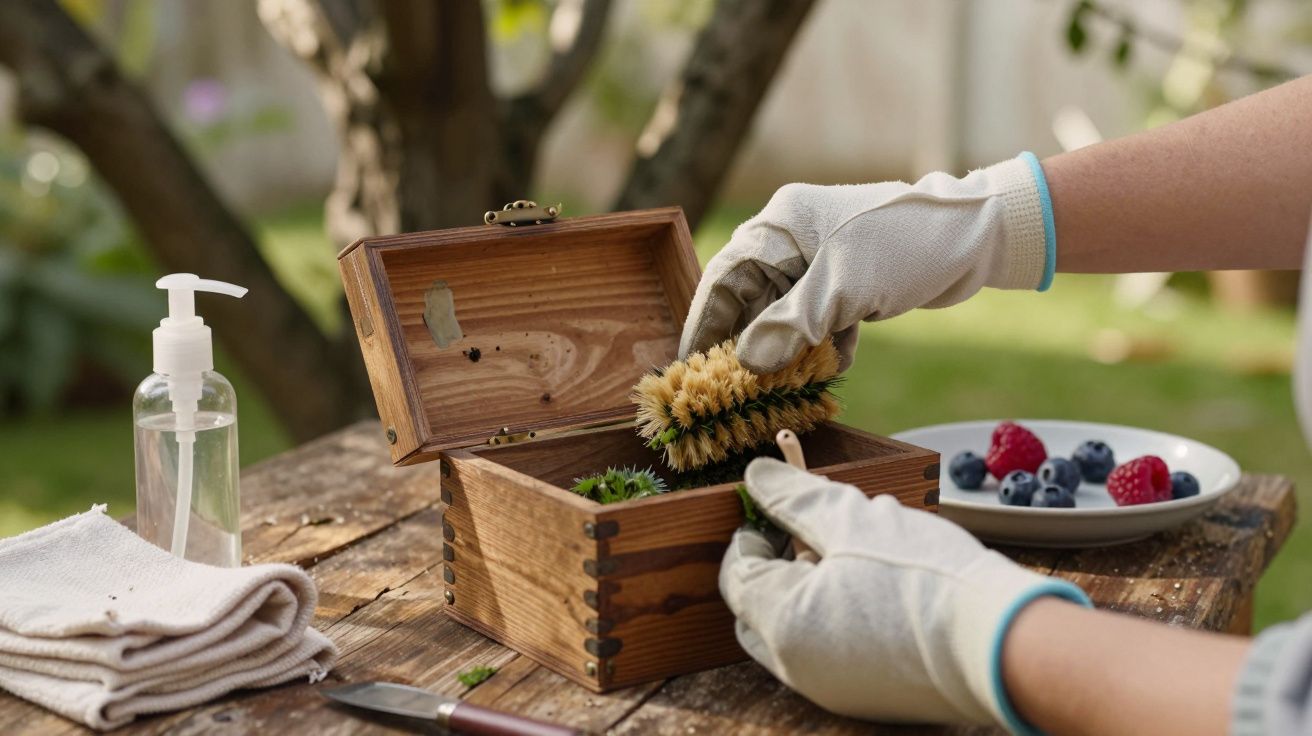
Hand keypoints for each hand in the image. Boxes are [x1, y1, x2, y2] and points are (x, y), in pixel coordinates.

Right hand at [682, 154, 1052, 372]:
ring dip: (792, 353)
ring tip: (792, 387)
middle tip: (740, 392)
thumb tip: (747, 364)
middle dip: (751, 348)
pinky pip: (818, 324)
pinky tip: (838, 364)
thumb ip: (791, 326)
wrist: (978, 236)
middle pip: (751, 303)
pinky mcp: (846, 286)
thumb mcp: (843, 287)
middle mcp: (791, 242)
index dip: (704, 326)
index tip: (691, 370)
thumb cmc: (905, 244)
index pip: (723, 278)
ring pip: (786, 319)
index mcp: (780, 224)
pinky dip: (824, 347)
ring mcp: (820, 265)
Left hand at [720, 458, 1088, 728]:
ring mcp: (833, 689)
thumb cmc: (924, 577)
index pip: (737, 576)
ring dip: (815, 587)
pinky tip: (884, 587)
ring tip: (862, 553)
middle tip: (817, 532)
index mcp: (782, 624)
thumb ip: (796, 496)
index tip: (778, 507)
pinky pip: (834, 650)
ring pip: (800, 628)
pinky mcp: (869, 698)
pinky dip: (842, 616)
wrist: (1004, 644)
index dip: (753, 533)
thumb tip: (757, 475)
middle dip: (781, 564)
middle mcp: (798, 668)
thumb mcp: (852, 518)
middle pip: (761, 609)